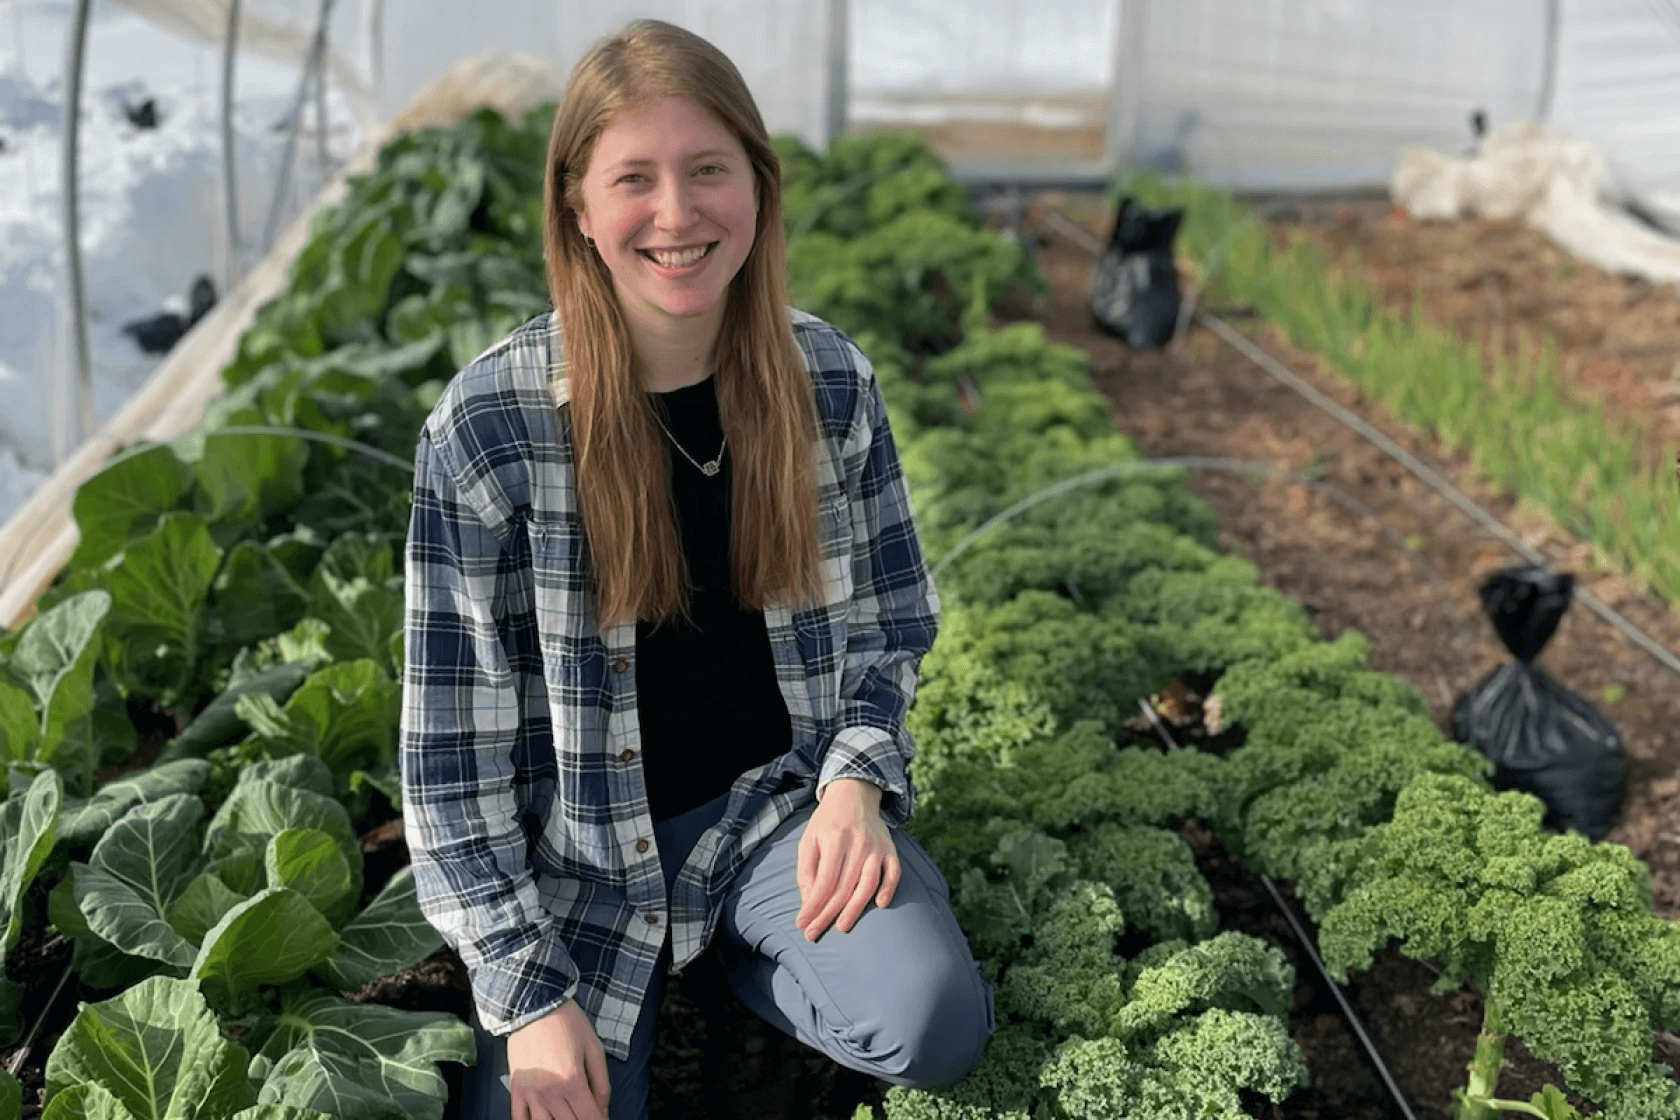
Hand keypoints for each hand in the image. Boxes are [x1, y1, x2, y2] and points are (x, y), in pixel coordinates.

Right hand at [506, 999, 610, 1119]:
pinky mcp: (516, 1090)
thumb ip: (602, 1083)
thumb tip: (604, 1110)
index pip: (590, 1118)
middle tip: (587, 1114)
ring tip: (568, 1115)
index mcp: (573, 1081)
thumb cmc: (567, 1023)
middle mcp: (550, 1092)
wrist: (534, 1005)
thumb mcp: (594, 1048)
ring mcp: (530, 1093)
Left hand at [795, 778, 899, 941]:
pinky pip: (894, 872)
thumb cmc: (827, 822)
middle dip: (827, 915)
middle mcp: (857, 844)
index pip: (824, 881)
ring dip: (855, 909)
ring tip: (841, 926)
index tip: (802, 924)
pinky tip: (880, 904)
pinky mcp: (890, 849)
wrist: (854, 793)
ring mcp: (876, 847)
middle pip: (844, 888)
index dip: (813, 906)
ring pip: (868, 884)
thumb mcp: (808, 840)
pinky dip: (889, 889)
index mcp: (833, 839)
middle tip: (814, 934)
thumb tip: (808, 902)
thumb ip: (806, 870)